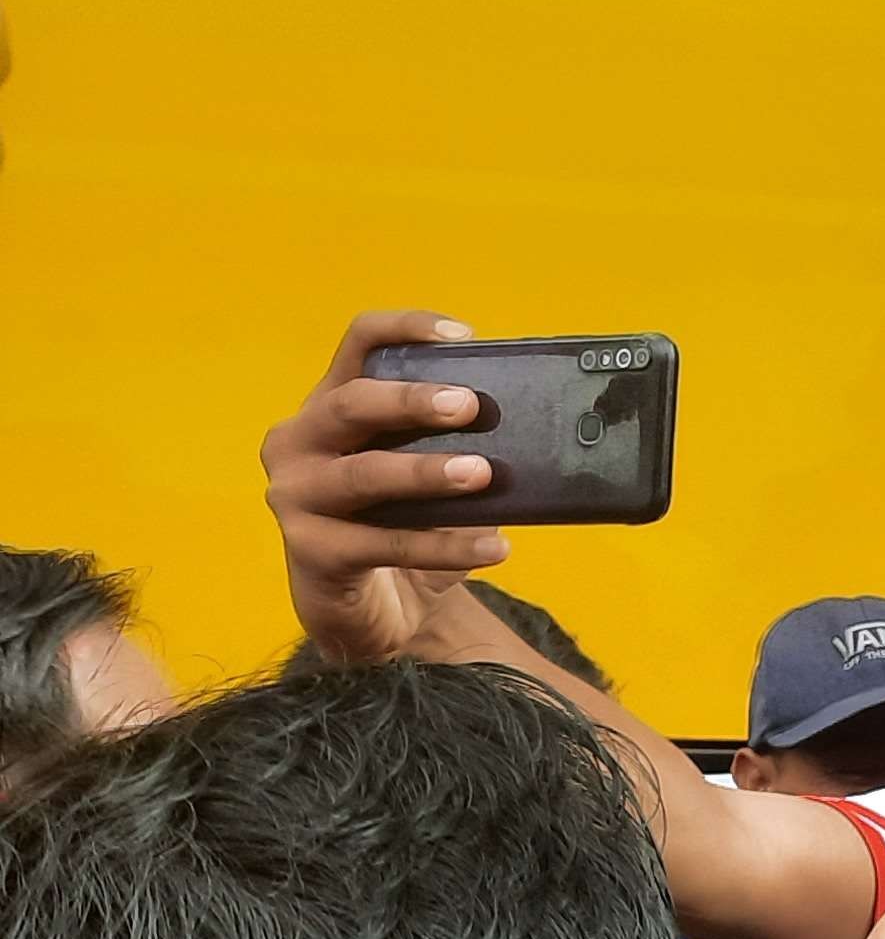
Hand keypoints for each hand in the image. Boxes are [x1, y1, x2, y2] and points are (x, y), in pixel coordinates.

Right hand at [261, 310, 507, 664]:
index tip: (463, 336)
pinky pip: (384, 544)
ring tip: (483, 474)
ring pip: (363, 475)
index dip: (405, 329)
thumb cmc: (403, 523)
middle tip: (470, 406)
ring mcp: (296, 496)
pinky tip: (496, 547)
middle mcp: (300, 441)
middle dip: (411, 401)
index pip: (358, 345)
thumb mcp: (426, 473)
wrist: (373, 609)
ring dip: (426, 472)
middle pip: (350, 404)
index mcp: (331, 406)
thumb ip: (454, 442)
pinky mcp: (311, 550)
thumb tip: (533, 425)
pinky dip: (445, 545)